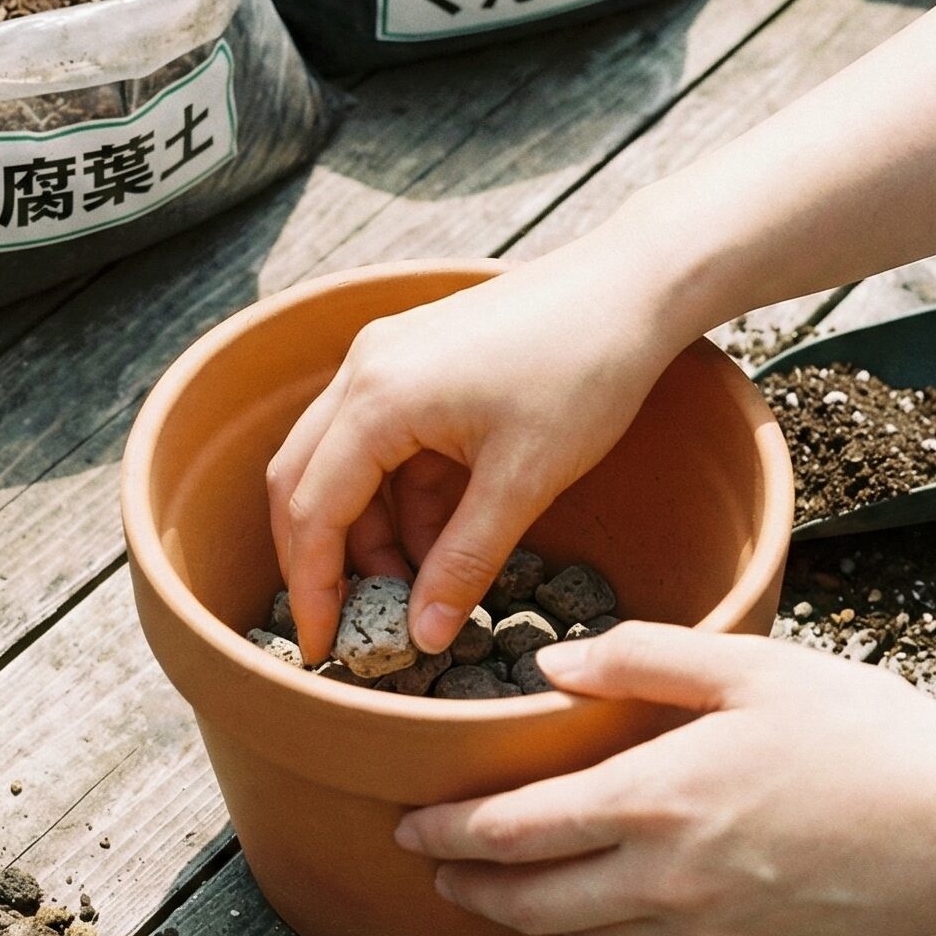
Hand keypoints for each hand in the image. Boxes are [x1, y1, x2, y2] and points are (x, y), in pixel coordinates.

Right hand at [266, 227, 685, 661]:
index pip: (313, 511)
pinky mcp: (414, 360)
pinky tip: (442, 536)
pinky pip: (381, 441)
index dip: (312, 589)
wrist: (633, 287)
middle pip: (303, 484)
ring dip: (370, 531)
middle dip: (324, 561)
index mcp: (377, 399)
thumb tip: (425, 636)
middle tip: (352, 625)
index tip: (322, 649)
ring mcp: (385, 359)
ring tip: (422, 585)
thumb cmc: (585, 370)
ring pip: (342, 464)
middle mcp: (363, 371)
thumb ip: (464, 563)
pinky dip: (400, 496)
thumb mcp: (524, 483)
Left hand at [395, 624, 935, 935]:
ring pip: (583, 935)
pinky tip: (605, 897)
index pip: (515, 829)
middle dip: (468, 885)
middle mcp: (664, 878)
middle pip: (530, 901)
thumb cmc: (861, 734)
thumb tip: (550, 666)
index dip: (451, 831)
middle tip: (432, 867)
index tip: (410, 824)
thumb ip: (638, 660)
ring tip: (500, 889)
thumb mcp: (748, 667)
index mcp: (654, 799)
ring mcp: (703, 930)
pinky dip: (605, 925)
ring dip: (528, 915)